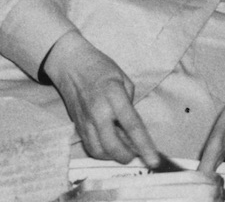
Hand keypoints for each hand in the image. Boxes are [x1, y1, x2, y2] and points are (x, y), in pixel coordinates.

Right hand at [42, 31, 163, 164]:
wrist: (70, 64)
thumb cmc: (99, 67)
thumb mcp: (122, 78)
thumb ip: (130, 103)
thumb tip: (131, 125)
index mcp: (113, 96)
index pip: (132, 126)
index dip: (144, 145)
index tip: (154, 160)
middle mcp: (98, 112)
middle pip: (112, 146)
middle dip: (127, 156)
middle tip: (136, 153)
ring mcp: (85, 121)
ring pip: (99, 151)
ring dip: (113, 155)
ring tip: (122, 147)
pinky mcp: (77, 126)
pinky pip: (90, 147)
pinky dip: (102, 151)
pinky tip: (109, 143)